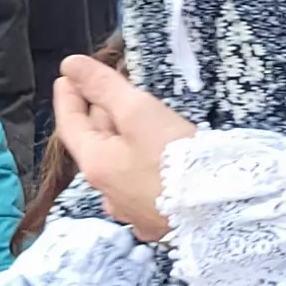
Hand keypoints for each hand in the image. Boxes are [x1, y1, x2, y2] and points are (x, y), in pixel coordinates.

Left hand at [51, 55, 195, 242]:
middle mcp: (107, 192)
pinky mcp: (157, 220)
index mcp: (96, 165)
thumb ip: (103, 86)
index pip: (70, 125)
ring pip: (118, 165)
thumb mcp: (138, 111)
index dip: (68, 97)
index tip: (68, 76)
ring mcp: (132, 210)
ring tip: (132, 116)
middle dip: (98, 113)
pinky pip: (140, 185)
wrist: (218, 207)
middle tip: (105, 86)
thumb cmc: (176, 158)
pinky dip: (139, 163)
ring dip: (121, 139)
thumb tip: (71, 65)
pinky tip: (151, 156)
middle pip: (95, 144)